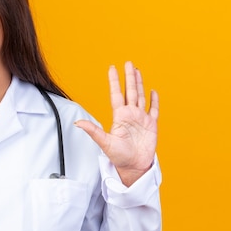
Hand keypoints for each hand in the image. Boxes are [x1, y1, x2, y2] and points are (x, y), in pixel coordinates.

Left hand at [75, 61, 158, 185]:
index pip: (116, 94)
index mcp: (119, 116)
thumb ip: (93, 130)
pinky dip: (154, 100)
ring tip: (137, 71)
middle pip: (130, 91)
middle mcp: (130, 115)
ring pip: (140, 96)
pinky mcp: (152, 125)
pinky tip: (152, 91)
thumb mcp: (104, 142)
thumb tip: (77, 123)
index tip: (112, 68)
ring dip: (139, 84)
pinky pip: (154, 110)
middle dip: (129, 77)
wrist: (133, 166)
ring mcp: (141, 119)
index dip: (114, 81)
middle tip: (128, 63)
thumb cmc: (118, 156)